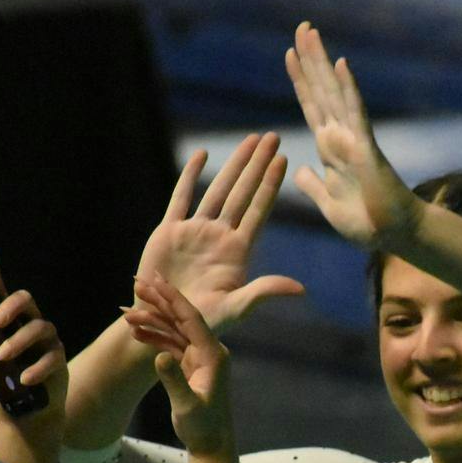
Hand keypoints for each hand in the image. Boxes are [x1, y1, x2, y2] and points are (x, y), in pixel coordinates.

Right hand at [126, 273, 232, 457]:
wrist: (210, 444)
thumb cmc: (203, 428)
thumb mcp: (187, 405)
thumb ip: (174, 380)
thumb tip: (159, 356)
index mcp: (213, 353)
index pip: (191, 319)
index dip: (173, 299)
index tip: (155, 281)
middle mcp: (209, 350)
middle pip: (182, 319)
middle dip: (159, 302)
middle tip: (136, 284)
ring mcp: (200, 357)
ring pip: (174, 331)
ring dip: (151, 321)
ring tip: (124, 313)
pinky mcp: (191, 365)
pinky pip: (171, 345)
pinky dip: (154, 338)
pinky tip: (135, 333)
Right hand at [137, 134, 302, 332]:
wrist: (161, 325)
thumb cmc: (200, 323)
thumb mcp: (235, 309)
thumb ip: (263, 292)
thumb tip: (300, 289)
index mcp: (237, 252)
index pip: (258, 210)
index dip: (270, 185)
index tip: (283, 160)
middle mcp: (219, 236)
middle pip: (243, 192)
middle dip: (257, 164)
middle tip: (272, 137)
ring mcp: (195, 232)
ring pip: (217, 190)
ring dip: (233, 165)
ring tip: (249, 140)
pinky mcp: (169, 232)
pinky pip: (181, 198)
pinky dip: (190, 177)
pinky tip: (201, 156)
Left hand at [285, 21, 420, 249]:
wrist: (392, 236)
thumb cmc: (365, 223)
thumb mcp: (327, 203)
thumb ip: (313, 185)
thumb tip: (299, 170)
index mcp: (329, 149)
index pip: (311, 106)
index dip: (300, 79)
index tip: (289, 53)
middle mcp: (341, 137)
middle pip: (321, 90)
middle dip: (310, 59)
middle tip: (302, 26)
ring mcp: (354, 139)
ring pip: (335, 92)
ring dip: (322, 62)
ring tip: (311, 33)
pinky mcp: (367, 149)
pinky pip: (356, 113)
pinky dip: (348, 89)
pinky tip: (341, 64)